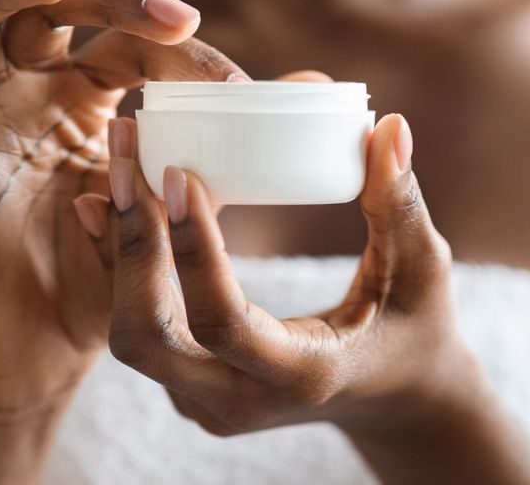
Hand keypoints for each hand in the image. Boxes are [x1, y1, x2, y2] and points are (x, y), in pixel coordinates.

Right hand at [0, 0, 246, 412]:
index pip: (125, 42)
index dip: (178, 51)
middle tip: (170, 14)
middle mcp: (27, 91)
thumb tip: (316, 89)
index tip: (238, 87)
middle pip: (46, 6)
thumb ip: (232, 146)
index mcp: (84, 94)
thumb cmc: (112, 271)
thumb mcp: (179, 200)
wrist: (53, 347)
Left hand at [74, 112, 475, 437]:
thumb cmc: (416, 328)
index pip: (223, 323)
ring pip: (130, 333)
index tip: (179, 173)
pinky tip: (107, 203)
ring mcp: (206, 401)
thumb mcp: (422, 269)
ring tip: (115, 164)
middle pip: (147, 337)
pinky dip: (119, 265)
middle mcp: (239, 402)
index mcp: (302, 376)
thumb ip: (401, 202)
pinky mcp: (190, 384)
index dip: (194, 250)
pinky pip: (138, 327)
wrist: (393, 395)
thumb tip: (389, 127)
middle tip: (124, 156)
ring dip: (116, 249)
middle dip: (129, 244)